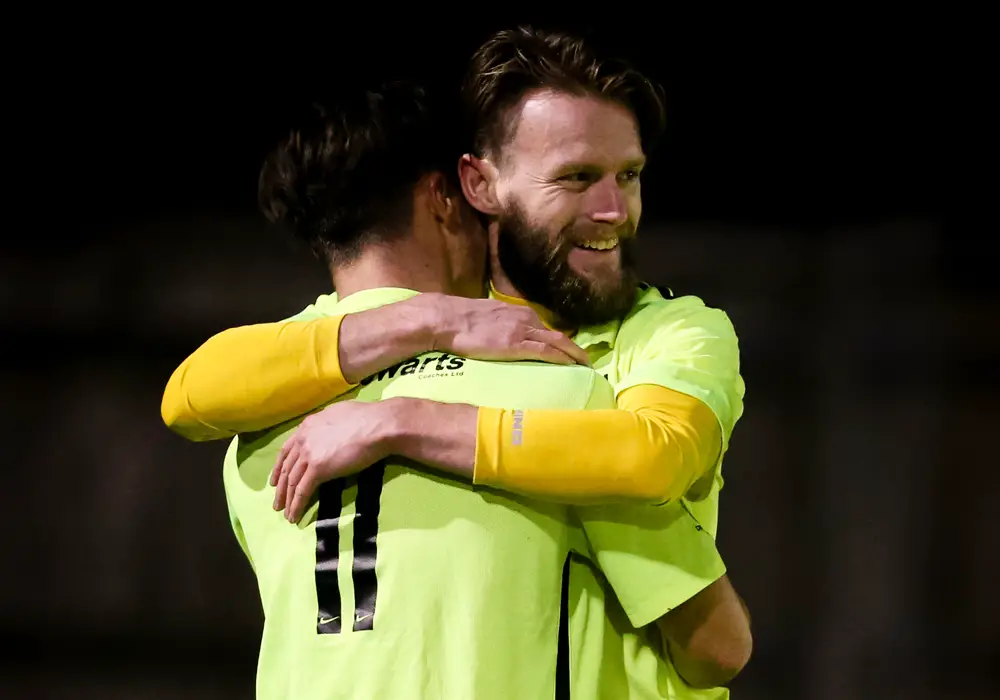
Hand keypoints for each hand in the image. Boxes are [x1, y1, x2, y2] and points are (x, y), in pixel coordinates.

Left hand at [271, 400, 390, 522]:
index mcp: (307, 426)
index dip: (279, 467)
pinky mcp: (318, 469)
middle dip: (280, 487)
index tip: (275, 480)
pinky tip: (294, 516)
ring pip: (291, 481)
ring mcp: (309, 454)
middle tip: (277, 502)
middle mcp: (303, 439)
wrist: (378, 425)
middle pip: (286, 468)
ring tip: (284, 513)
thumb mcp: (338, 415)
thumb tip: (328, 432)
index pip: (286, 450)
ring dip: (286, 499)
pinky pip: (302, 491)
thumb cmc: (367, 419)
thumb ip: (326, 426)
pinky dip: (296, 505)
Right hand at [414, 294, 589, 366]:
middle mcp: (526, 319)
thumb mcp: (488, 318)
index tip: (569, 353)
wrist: (448, 320)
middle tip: (586, 363)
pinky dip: (563, 359)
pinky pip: (548, 352)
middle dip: (574, 349)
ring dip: (574, 355)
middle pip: (558, 335)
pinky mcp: (518, 344)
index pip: (546, 328)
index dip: (560, 342)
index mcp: (518, 312)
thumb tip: (502, 337)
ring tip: (585, 368)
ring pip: (559, 343)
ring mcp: (523, 331)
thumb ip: (501, 326)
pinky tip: (573, 367)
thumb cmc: (460, 321)